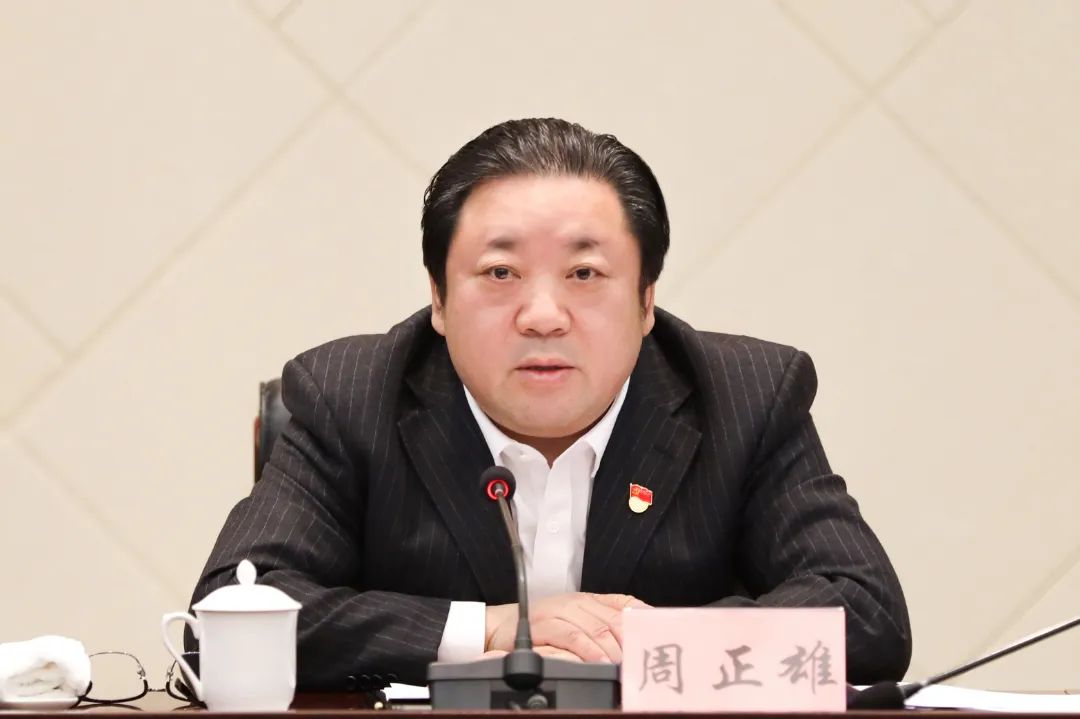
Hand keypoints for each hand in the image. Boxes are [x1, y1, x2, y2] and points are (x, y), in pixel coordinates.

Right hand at [485, 592, 648, 662]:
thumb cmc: (542, 625)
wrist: (500, 626)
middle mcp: (577, 603)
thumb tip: (635, 636)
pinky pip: (570, 637)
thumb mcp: (574, 619)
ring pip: (596, 628)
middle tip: (645, 659)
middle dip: (633, 640)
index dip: (645, 619)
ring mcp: (560, 612)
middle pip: (615, 619)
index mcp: (589, 600)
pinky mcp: (543, 626)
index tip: (660, 635)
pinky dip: (588, 650)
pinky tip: (599, 662)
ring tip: (625, 665)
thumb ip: (602, 622)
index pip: (626, 604)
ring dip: (614, 649)